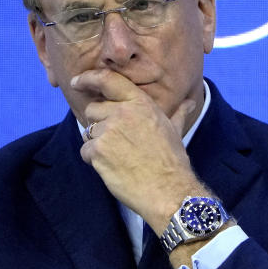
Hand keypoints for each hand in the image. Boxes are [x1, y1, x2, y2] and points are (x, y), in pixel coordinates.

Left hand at [72, 70, 201, 231]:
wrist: (168, 190)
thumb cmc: (172, 162)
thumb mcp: (175, 131)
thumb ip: (177, 113)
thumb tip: (190, 103)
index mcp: (140, 103)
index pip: (107, 80)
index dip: (88, 78)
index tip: (76, 82)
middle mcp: (122, 113)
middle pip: (92, 109)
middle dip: (98, 123)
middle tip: (115, 140)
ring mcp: (108, 131)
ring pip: (87, 131)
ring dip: (97, 143)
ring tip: (118, 157)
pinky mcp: (98, 151)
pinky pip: (86, 151)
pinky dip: (94, 160)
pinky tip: (113, 167)